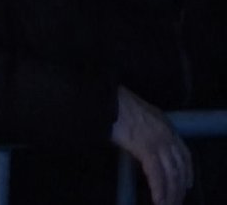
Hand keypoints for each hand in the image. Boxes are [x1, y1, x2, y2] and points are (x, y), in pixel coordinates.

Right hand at [112, 87, 192, 204]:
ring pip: (171, 172)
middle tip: (175, 200)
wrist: (103, 97)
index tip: (187, 183)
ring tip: (166, 204)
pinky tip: (157, 199)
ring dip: (170, 192)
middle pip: (179, 165)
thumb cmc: (112, 103)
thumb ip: (142, 128)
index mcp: (164, 122)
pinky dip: (158, 188)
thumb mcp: (135, 113)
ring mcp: (157, 140)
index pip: (183, 152)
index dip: (187, 170)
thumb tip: (138, 142)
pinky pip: (156, 174)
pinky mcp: (146, 148)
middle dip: (179, 186)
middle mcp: (165, 132)